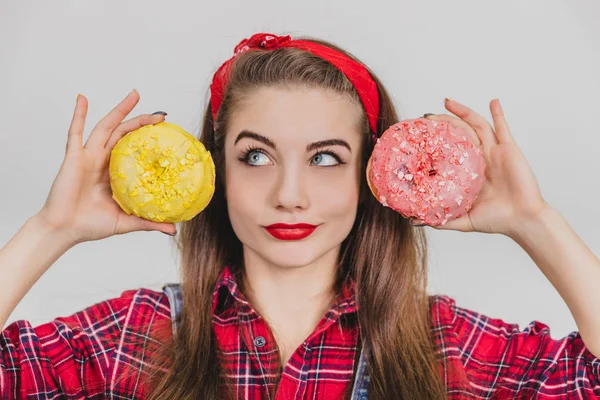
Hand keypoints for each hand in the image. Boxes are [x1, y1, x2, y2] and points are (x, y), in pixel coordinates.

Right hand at [36, 90, 176, 244]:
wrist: (65, 230)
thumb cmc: (91, 225)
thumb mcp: (127, 221)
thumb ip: (149, 222)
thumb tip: (174, 229)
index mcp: (116, 173)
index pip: (136, 150)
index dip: (149, 141)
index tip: (167, 135)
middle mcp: (103, 161)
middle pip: (125, 134)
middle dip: (141, 121)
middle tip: (161, 115)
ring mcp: (89, 156)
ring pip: (106, 127)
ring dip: (120, 110)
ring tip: (135, 96)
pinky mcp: (74, 157)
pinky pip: (75, 132)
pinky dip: (78, 115)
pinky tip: (82, 98)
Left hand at [412, 98, 547, 235]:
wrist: (522, 220)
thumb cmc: (497, 220)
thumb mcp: (463, 220)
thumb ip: (441, 220)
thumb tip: (414, 221)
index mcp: (470, 172)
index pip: (449, 150)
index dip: (436, 141)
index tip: (420, 134)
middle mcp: (481, 159)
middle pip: (460, 133)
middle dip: (444, 122)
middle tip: (427, 116)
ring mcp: (495, 152)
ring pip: (477, 126)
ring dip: (463, 112)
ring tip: (447, 102)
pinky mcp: (509, 150)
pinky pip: (503, 128)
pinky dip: (498, 114)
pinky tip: (493, 101)